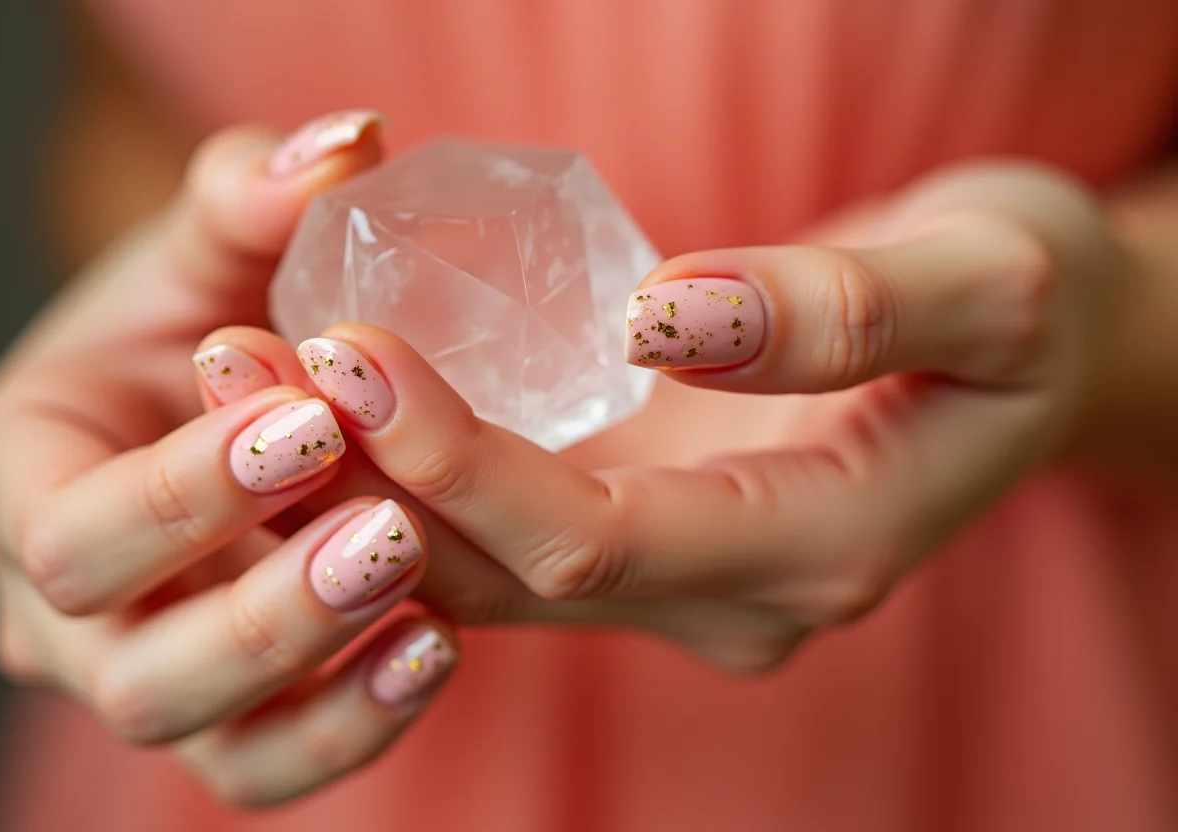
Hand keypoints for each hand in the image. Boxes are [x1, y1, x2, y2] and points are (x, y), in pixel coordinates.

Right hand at [0, 112, 463, 803]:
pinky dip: (354, 729)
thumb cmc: (198, 323)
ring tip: (427, 606)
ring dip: (314, 676)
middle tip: (387, 530)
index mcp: (18, 482)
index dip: (180, 493)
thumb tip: (351, 146)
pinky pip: (274, 765)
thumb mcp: (203, 256)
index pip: (68, 528)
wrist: (226, 409)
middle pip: (131, 664)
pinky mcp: (229, 717)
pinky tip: (439, 653)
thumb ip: (250, 197)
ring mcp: (145, 673)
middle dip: (261, 605)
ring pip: (202, 739)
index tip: (310, 422)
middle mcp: (65, 608)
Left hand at [246, 161, 1119, 670]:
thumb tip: (675, 314)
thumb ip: (849, 304)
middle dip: (371, 473)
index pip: (599, 542)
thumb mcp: (988, 278)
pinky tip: (327, 386)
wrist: (1029, 352)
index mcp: (817, 550)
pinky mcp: (649, 524)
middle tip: (236, 358)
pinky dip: (412, 467)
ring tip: (241, 367)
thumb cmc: (1025, 306)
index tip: (348, 349)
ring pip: (488, 562)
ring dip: (362, 479)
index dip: (463, 461)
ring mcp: (683, 571)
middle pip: (514, 568)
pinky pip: (504, 524)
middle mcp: (731, 593)